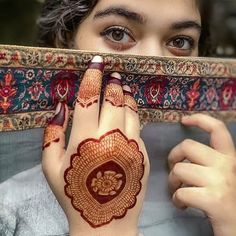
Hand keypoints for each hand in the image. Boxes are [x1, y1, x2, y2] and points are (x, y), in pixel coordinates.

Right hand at [42, 56, 149, 235]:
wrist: (105, 221)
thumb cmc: (74, 195)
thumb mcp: (51, 167)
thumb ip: (52, 135)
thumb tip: (61, 107)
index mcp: (84, 140)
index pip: (89, 98)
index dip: (92, 77)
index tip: (96, 62)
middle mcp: (110, 138)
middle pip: (113, 100)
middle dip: (112, 82)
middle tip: (112, 72)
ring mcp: (131, 145)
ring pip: (130, 110)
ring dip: (126, 94)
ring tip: (123, 85)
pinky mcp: (144, 154)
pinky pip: (139, 126)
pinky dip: (135, 112)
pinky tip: (131, 108)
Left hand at [168, 114, 235, 235]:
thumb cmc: (229, 201)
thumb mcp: (223, 176)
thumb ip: (210, 162)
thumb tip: (183, 153)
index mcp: (230, 158)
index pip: (217, 129)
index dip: (200, 120)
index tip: (184, 120)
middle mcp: (226, 165)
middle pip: (187, 146)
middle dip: (173, 157)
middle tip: (174, 171)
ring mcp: (220, 181)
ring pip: (179, 169)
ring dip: (173, 182)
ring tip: (179, 192)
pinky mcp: (213, 200)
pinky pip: (181, 192)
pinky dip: (177, 200)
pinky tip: (183, 205)